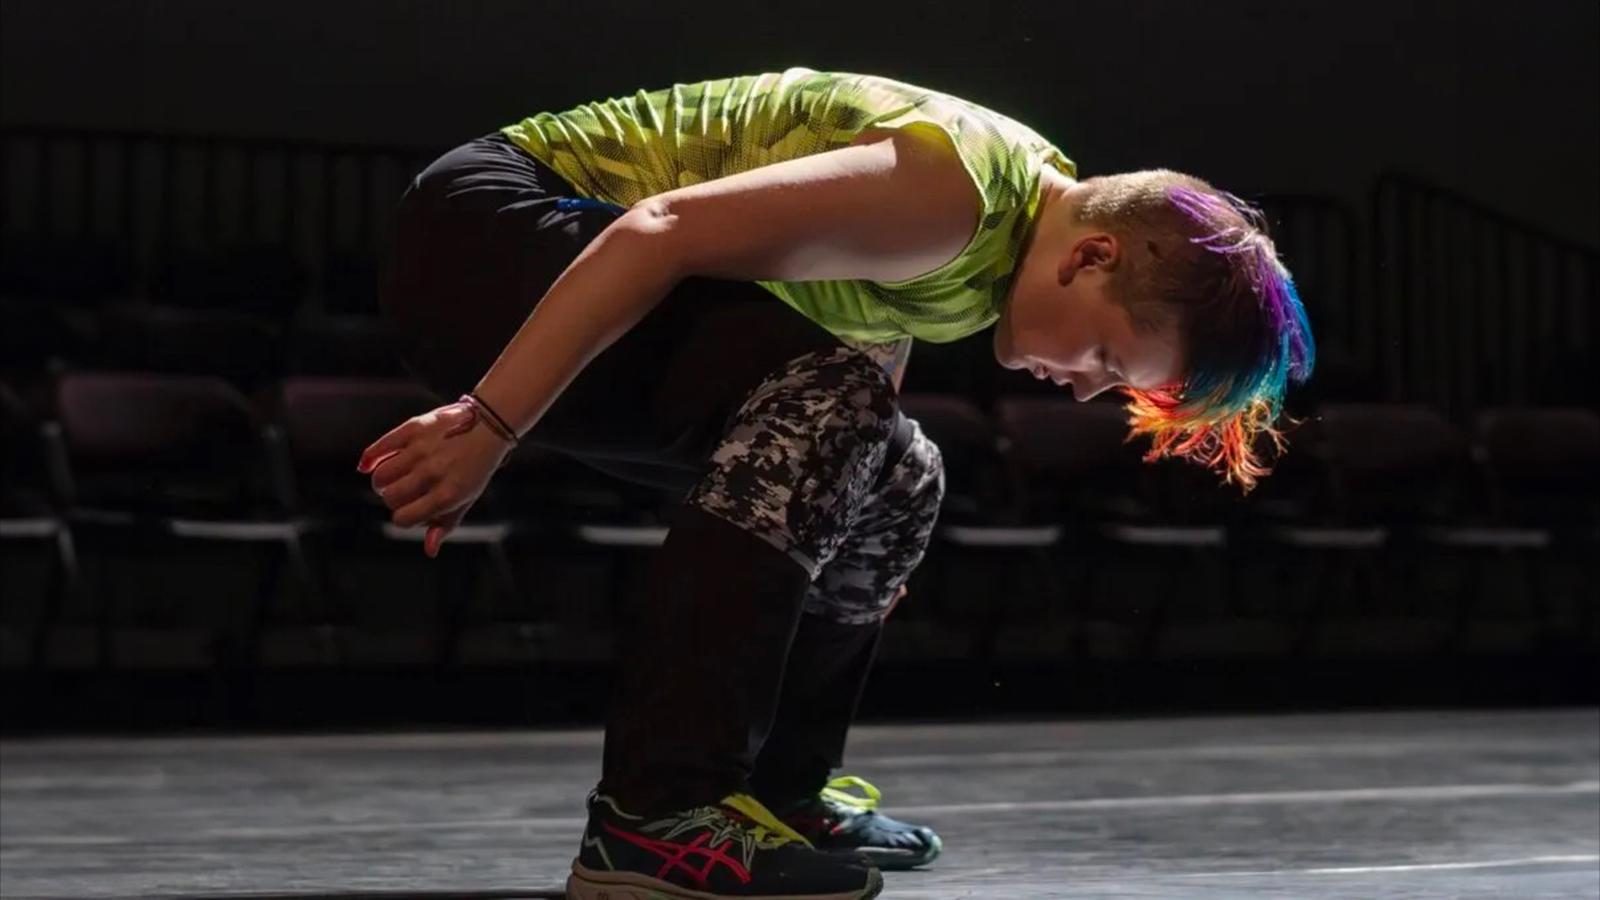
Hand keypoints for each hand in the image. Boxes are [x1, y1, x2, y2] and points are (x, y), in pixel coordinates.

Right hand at [356, 399, 513, 556]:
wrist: (488, 426)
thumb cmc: (474, 468)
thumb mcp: (466, 499)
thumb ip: (445, 524)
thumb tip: (429, 551)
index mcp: (447, 495)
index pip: (403, 518)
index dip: (402, 518)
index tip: (409, 510)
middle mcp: (433, 473)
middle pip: (390, 498)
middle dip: (392, 499)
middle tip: (402, 492)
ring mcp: (422, 450)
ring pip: (381, 476)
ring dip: (381, 481)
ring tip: (392, 478)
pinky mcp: (414, 428)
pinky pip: (380, 447)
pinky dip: (370, 458)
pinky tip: (368, 465)